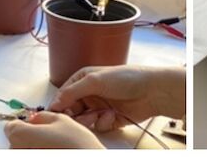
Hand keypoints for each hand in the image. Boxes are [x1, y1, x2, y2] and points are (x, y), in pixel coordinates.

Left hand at [5, 111, 104, 148]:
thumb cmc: (76, 146)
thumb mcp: (62, 120)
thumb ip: (42, 116)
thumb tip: (36, 118)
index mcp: (19, 134)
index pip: (10, 125)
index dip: (23, 123)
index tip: (33, 124)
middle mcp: (17, 150)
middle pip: (16, 140)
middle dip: (29, 136)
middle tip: (49, 136)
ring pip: (24, 150)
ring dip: (34, 147)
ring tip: (54, 147)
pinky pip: (31, 155)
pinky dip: (39, 152)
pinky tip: (54, 151)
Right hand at [49, 65, 185, 130]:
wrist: (152, 91)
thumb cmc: (127, 78)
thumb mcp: (95, 80)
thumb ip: (71, 91)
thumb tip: (54, 102)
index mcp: (83, 79)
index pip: (63, 95)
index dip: (60, 105)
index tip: (60, 113)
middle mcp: (89, 93)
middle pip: (71, 111)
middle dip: (75, 115)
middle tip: (82, 115)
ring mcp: (99, 106)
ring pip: (83, 121)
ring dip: (90, 119)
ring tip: (100, 113)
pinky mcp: (108, 119)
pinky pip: (98, 126)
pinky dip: (103, 122)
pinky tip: (112, 115)